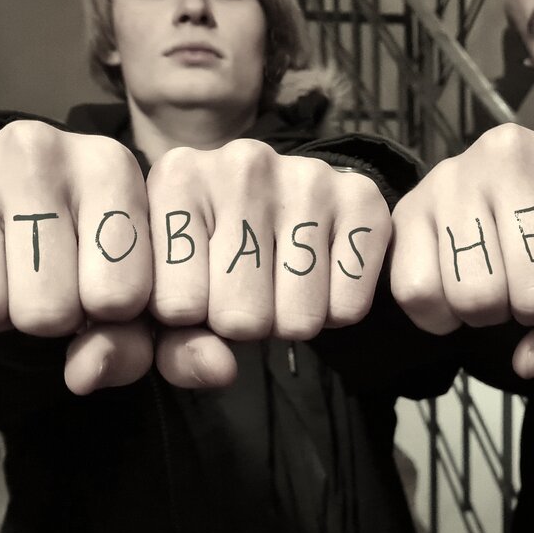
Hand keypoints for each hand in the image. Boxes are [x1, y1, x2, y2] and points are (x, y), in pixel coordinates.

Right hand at [0, 120, 154, 392]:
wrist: (11, 199)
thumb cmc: (91, 253)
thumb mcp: (134, 294)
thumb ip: (131, 344)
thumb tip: (83, 375)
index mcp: (110, 167)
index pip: (118, 297)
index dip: (111, 318)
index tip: (106, 291)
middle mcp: (36, 148)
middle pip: (45, 312)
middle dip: (51, 321)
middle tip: (49, 287)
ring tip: (7, 277)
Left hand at [144, 139, 391, 386]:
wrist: (287, 205)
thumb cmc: (214, 259)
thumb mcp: (171, 302)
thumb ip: (173, 350)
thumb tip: (221, 369)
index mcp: (177, 177)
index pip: (176, 307)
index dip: (188, 323)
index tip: (194, 291)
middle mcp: (242, 163)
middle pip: (240, 317)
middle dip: (243, 325)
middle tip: (246, 290)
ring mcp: (308, 177)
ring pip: (299, 319)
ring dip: (291, 321)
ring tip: (282, 282)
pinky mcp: (363, 199)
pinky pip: (347, 309)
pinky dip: (335, 312)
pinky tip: (321, 276)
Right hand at [390, 123, 533, 334]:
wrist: (486, 214)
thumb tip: (529, 359)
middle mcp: (517, 151)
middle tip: (529, 286)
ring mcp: (455, 174)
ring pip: (478, 296)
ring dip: (486, 314)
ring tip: (494, 283)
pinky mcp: (408, 207)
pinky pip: (421, 294)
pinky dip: (438, 315)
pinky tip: (454, 287)